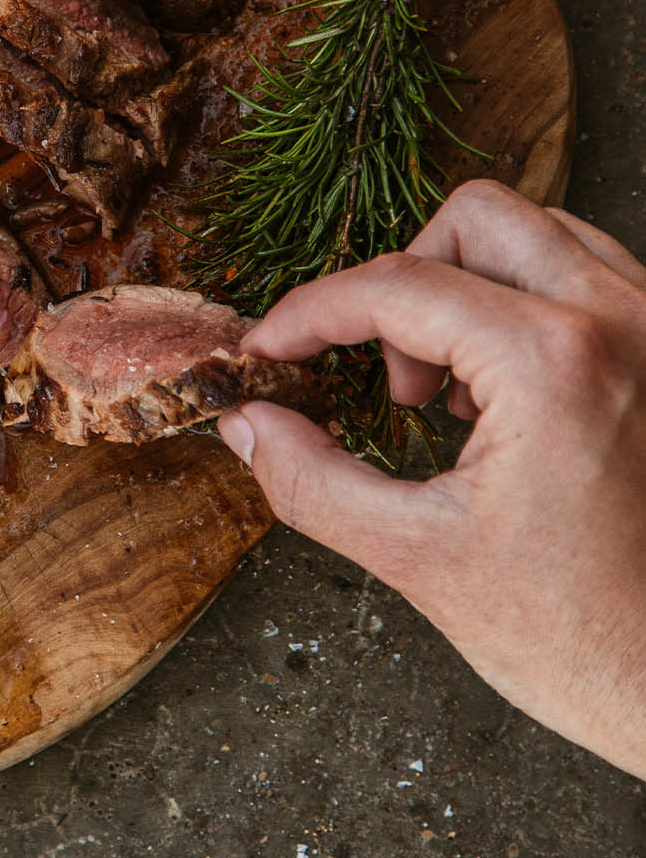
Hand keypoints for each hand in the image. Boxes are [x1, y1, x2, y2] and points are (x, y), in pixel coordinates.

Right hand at [216, 181, 645, 780]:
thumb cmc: (580, 637)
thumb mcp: (418, 558)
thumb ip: (312, 481)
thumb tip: (247, 425)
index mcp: (554, 364)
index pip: (396, 287)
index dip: (311, 314)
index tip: (269, 350)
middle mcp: (620, 321)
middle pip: (470, 220)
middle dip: (401, 288)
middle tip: (385, 379)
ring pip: (535, 233)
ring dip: (466, 290)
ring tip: (446, 391)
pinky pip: (584, 274)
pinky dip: (523, 306)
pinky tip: (502, 394)